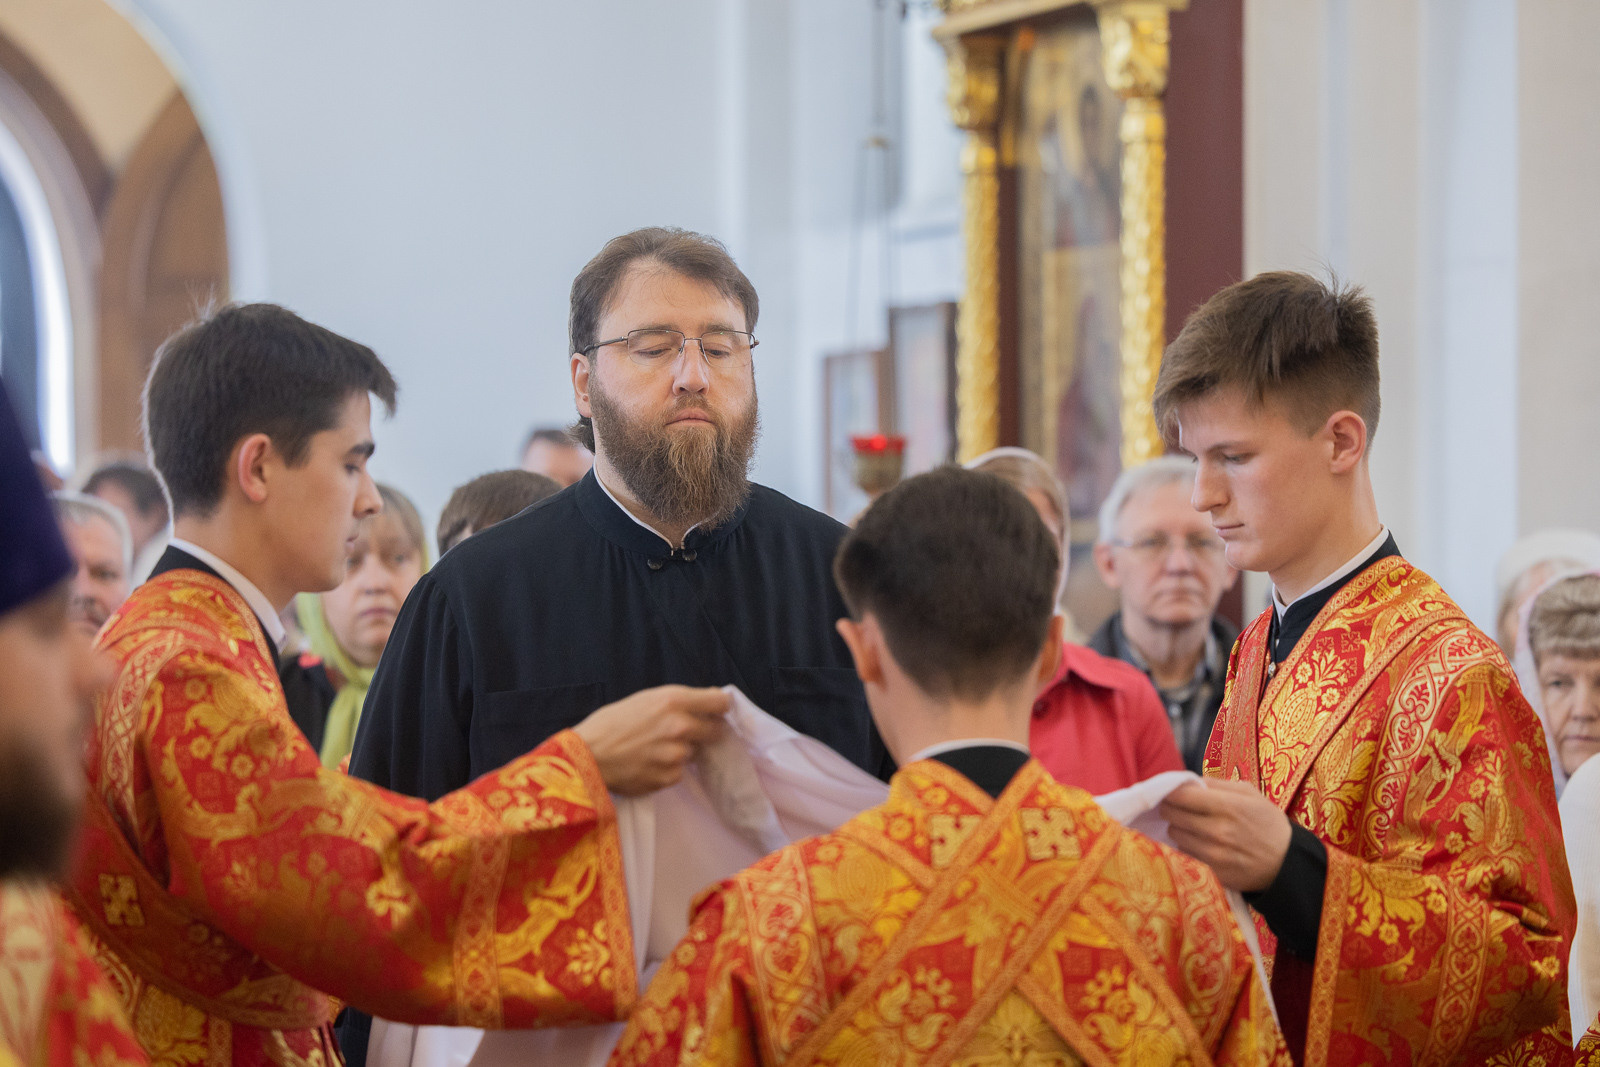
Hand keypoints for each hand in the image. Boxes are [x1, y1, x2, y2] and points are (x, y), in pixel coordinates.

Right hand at [572, 685, 729, 795]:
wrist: (586, 757)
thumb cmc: (610, 723)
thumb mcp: (644, 699)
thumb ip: (676, 703)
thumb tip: (703, 706)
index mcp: (674, 700)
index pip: (721, 703)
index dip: (719, 708)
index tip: (715, 712)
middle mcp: (681, 726)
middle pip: (716, 730)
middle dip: (705, 731)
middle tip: (683, 733)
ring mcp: (677, 755)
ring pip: (695, 752)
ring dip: (683, 751)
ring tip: (655, 749)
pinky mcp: (670, 777)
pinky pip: (679, 771)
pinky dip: (669, 768)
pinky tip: (648, 764)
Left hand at [1158, 778, 1292, 891]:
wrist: (1287, 863)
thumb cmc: (1268, 823)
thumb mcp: (1250, 794)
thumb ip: (1217, 784)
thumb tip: (1188, 781)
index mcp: (1228, 806)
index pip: (1181, 796)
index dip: (1171, 791)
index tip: (1170, 791)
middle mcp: (1217, 830)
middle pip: (1172, 814)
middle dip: (1170, 808)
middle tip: (1175, 806)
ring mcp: (1213, 853)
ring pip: (1175, 834)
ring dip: (1177, 827)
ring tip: (1189, 824)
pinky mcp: (1212, 872)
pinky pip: (1185, 853)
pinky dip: (1186, 846)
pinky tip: (1198, 842)